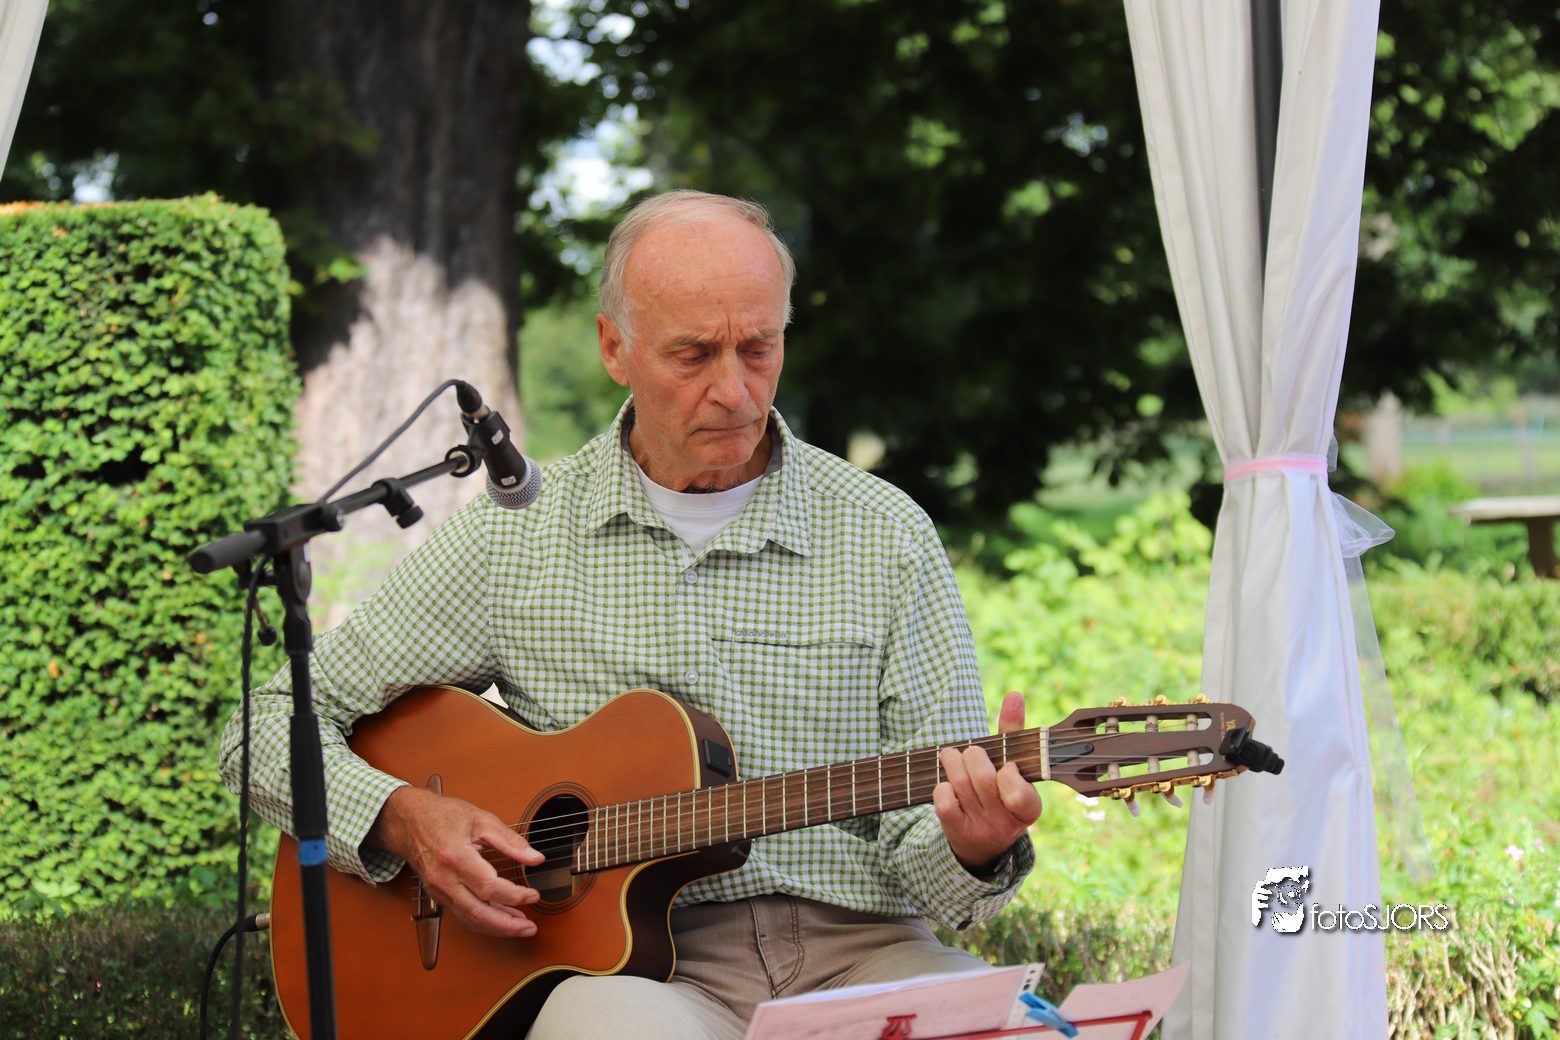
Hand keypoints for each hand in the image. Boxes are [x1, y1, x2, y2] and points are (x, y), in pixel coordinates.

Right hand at [368, 785, 544, 937]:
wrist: (411, 821)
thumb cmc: (444, 816)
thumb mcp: (482, 820)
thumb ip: (511, 841)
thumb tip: (536, 858)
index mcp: (455, 857)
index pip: (488, 887)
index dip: (514, 896)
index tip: (533, 895)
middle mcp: (443, 879)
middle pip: (478, 913)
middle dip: (507, 925)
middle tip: (530, 927)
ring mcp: (438, 890)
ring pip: (469, 919)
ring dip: (497, 927)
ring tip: (521, 928)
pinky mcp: (438, 895)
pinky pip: (462, 914)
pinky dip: (484, 921)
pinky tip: (501, 919)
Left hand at [933, 691, 1041, 872]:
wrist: (983, 840)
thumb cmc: (1000, 791)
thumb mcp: (1014, 768)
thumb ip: (1014, 732)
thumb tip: (1015, 695)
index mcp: (1029, 808)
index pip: (1019, 793)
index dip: (1009, 773)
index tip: (1008, 766)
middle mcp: (1007, 823)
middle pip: (984, 778)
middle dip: (972, 756)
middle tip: (970, 751)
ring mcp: (982, 830)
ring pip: (962, 785)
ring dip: (952, 762)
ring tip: (950, 755)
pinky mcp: (957, 832)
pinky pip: (944, 803)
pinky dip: (942, 786)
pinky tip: (946, 783)